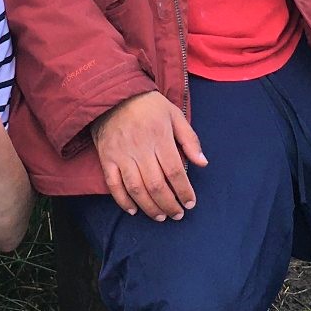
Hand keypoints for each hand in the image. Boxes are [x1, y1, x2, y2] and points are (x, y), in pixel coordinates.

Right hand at [91, 91, 206, 221]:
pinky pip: (113, 185)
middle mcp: (140, 149)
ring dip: (149, 207)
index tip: (190, 203)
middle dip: (169, 204)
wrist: (114, 94)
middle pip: (156, 185)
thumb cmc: (149, 105)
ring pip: (136, 189)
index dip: (184, 191)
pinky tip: (133, 210)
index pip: (174, 171)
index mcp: (160, 137)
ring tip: (160, 216)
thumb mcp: (174, 114)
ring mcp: (122, 155)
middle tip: (177, 215)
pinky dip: (123, 201)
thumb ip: (189, 139)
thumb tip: (203, 163)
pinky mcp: (107, 158)